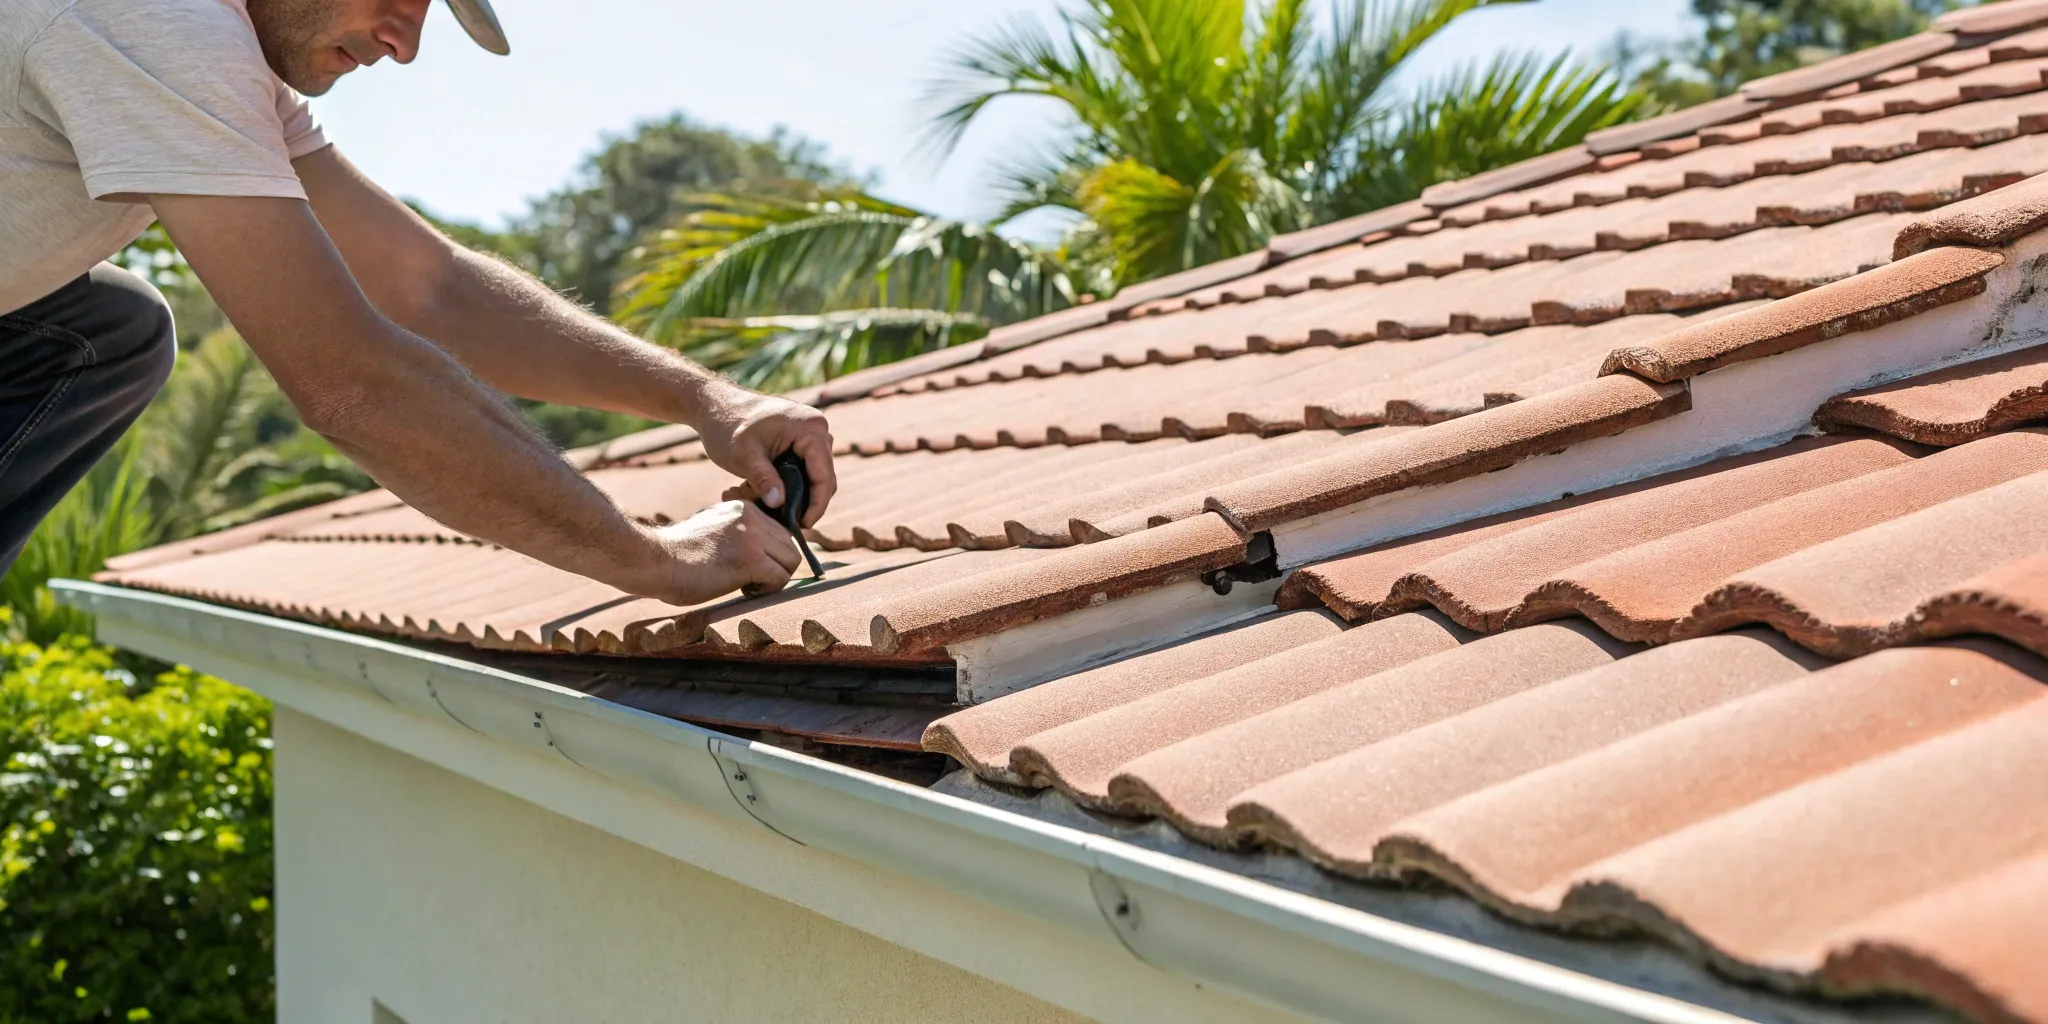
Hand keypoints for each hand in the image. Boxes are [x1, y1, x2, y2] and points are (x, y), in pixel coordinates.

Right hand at [614, 501, 801, 605]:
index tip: (751, 567)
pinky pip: (780, 578)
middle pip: (789, 545)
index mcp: (742, 508)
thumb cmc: (676, 553)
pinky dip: (767, 590)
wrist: (655, 560)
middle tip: (750, 579)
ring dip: (773, 578)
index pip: (779, 530)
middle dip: (775, 566)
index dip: (770, 553)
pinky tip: (744, 589)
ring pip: (790, 560)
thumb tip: (761, 553)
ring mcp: (753, 536)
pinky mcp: (752, 559)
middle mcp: (751, 516)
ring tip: (746, 585)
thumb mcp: (712, 530)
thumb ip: (736, 533)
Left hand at [694, 385, 837, 527]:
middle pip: (822, 478)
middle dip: (801, 501)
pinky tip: (757, 490)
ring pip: (810, 476)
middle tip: (777, 520)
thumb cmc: (727, 424)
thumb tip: (778, 504)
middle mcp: (817, 430)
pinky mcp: (799, 442)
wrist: (714, 405)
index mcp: (811, 428)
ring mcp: (809, 435)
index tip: (802, 526)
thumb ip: (762, 478)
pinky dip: (782, 483)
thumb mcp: (743, 455)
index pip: (824, 474)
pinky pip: (800, 470)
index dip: (817, 504)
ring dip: (789, 493)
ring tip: (760, 501)